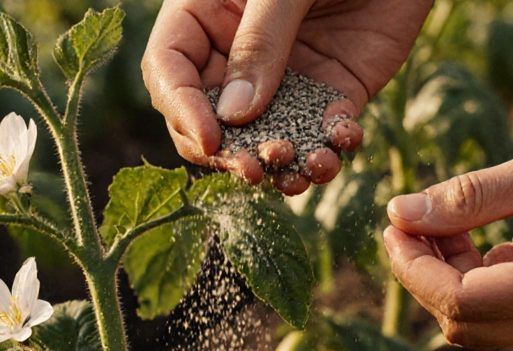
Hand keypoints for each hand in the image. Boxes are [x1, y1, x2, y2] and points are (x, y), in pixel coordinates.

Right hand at [141, 0, 430, 193]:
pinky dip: (330, 149)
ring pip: (265, 138)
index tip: (210, 139)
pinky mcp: (332, 93)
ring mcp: (284, 79)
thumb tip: (235, 117)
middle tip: (253, 170)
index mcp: (205, 15)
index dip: (182, 110)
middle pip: (211, 119)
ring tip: (300, 171)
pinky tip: (342, 143)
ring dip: (280, 163)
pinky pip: (321, 135)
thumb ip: (260, 43)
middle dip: (229, 152)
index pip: (170, 71)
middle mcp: (237, 54)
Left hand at [383, 106, 512, 349]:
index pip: (463, 301)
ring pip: (480, 323)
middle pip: (464, 324)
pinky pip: (505, 311)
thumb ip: (467, 196)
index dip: (415, 268)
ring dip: (448, 278)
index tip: (393, 225)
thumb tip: (399, 214)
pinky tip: (476, 234)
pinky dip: (476, 277)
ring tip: (439, 221)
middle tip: (407, 221)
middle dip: (425, 277)